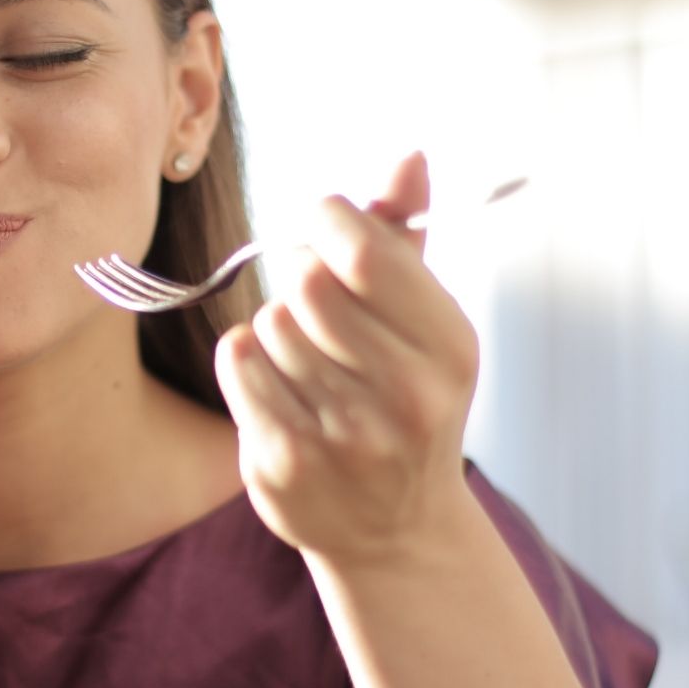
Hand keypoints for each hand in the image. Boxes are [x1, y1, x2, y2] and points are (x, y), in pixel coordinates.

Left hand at [215, 151, 479, 567]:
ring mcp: (344, 436)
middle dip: (301, 277)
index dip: (327, 219)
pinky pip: (239, 362)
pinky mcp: (285, 463)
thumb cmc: (407, 402)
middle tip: (314, 301)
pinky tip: (280, 389)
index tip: (323, 224)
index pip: (363, 251)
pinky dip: (248, 362)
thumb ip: (407, 237)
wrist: (396, 531)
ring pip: (269, 322)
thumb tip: (408, 156)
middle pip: (306, 282)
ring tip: (310, 364)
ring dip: (278, 329)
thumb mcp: (426, 323)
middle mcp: (405, 396)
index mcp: (449, 348)